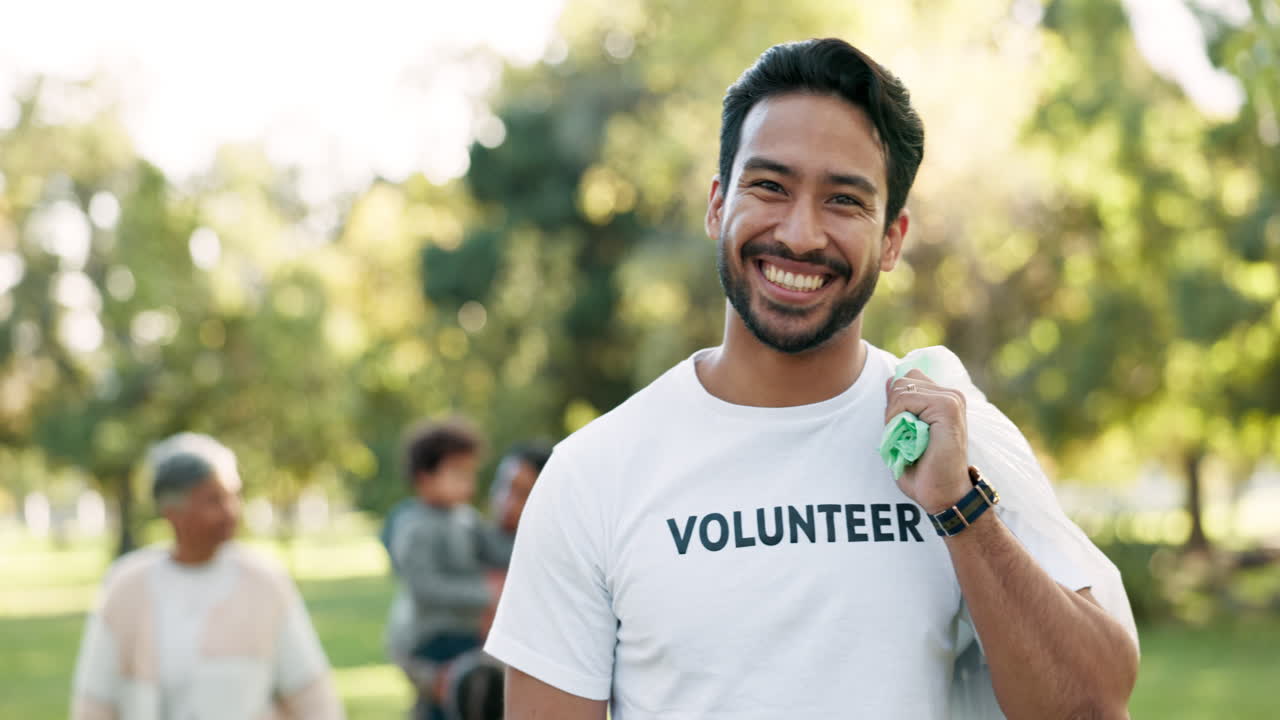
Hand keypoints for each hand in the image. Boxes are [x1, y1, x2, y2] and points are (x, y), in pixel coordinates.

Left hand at [884, 370, 971, 513]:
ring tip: (907, 439)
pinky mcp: (947, 407)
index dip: (894, 402)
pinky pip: (905, 398)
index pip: (907, 379)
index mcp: (943, 399)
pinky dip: (896, 418)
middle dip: (892, 407)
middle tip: (902, 436)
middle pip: (902, 380)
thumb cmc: (925, 470)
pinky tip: (906, 438)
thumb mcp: (905, 431)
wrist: (944, 495)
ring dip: (893, 415)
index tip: (900, 428)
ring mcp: (951, 399)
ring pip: (901, 388)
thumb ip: (899, 405)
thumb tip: (889, 379)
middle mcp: (951, 395)